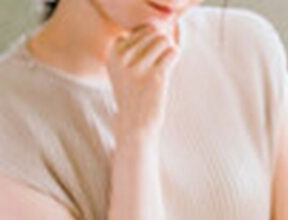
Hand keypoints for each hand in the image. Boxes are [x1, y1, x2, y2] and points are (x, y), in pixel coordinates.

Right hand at [107, 25, 179, 141]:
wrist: (134, 124)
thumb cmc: (134, 93)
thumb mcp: (124, 67)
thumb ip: (137, 44)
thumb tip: (160, 28)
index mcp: (113, 54)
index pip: (138, 30)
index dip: (148, 41)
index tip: (144, 61)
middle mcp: (122, 59)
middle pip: (152, 32)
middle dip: (159, 44)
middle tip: (156, 63)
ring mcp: (138, 68)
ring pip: (163, 40)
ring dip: (168, 49)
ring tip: (162, 65)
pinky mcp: (155, 77)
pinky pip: (173, 52)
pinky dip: (175, 57)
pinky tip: (168, 70)